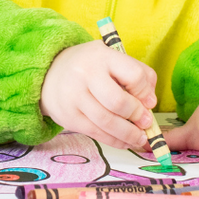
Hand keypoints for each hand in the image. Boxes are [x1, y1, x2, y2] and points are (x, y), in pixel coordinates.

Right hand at [40, 41, 157, 148]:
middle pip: (118, 102)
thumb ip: (137, 73)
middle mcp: (85, 74)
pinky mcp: (69, 117)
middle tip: (146, 122)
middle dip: (137, 115)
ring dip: (129, 134)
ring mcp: (75, 97)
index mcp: (101, 56)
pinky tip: (125, 141)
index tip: (149, 102)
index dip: (145, 92)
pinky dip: (115, 141)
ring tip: (140, 137)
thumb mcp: (111, 58)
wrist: (48, 73)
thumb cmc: (89, 66)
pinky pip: (97, 133)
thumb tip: (150, 102)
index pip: (133, 75)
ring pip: (108, 122)